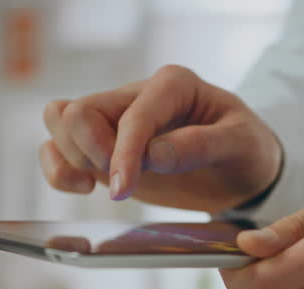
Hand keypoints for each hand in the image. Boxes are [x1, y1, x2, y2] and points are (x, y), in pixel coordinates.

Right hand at [39, 65, 281, 212]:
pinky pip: (58, 147)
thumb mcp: (241, 144)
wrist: (243, 171)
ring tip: (108, 183)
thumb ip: (201, 146)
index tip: (123, 189)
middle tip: (125, 182)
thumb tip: (154, 154)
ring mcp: (116, 121)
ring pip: (60, 121)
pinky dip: (58, 169)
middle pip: (78, 110)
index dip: (123, 153)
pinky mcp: (104, 148)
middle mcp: (138, 96)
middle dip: (92, 152)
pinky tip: (85, 187)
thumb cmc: (246, 150)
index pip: (131, 115)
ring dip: (72, 158)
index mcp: (173, 85)